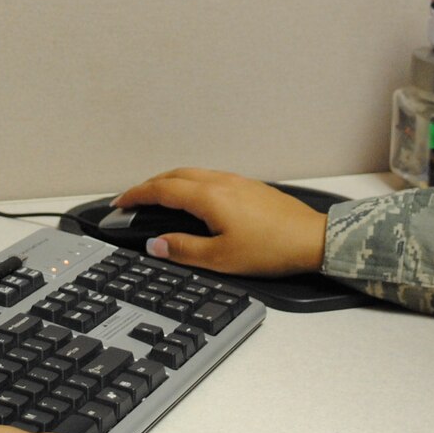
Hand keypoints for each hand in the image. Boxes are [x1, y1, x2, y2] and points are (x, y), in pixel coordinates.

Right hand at [111, 168, 327, 275]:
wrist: (313, 239)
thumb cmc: (271, 249)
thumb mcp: (221, 258)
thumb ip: (183, 250)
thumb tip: (156, 244)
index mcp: (209, 197)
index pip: (162, 190)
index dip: (137, 195)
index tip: (121, 204)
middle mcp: (221, 182)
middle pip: (175, 175)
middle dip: (149, 185)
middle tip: (133, 200)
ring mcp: (237, 181)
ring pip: (193, 174)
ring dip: (169, 182)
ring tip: (157, 198)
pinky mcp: (249, 187)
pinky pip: (209, 178)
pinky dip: (189, 184)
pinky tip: (193, 200)